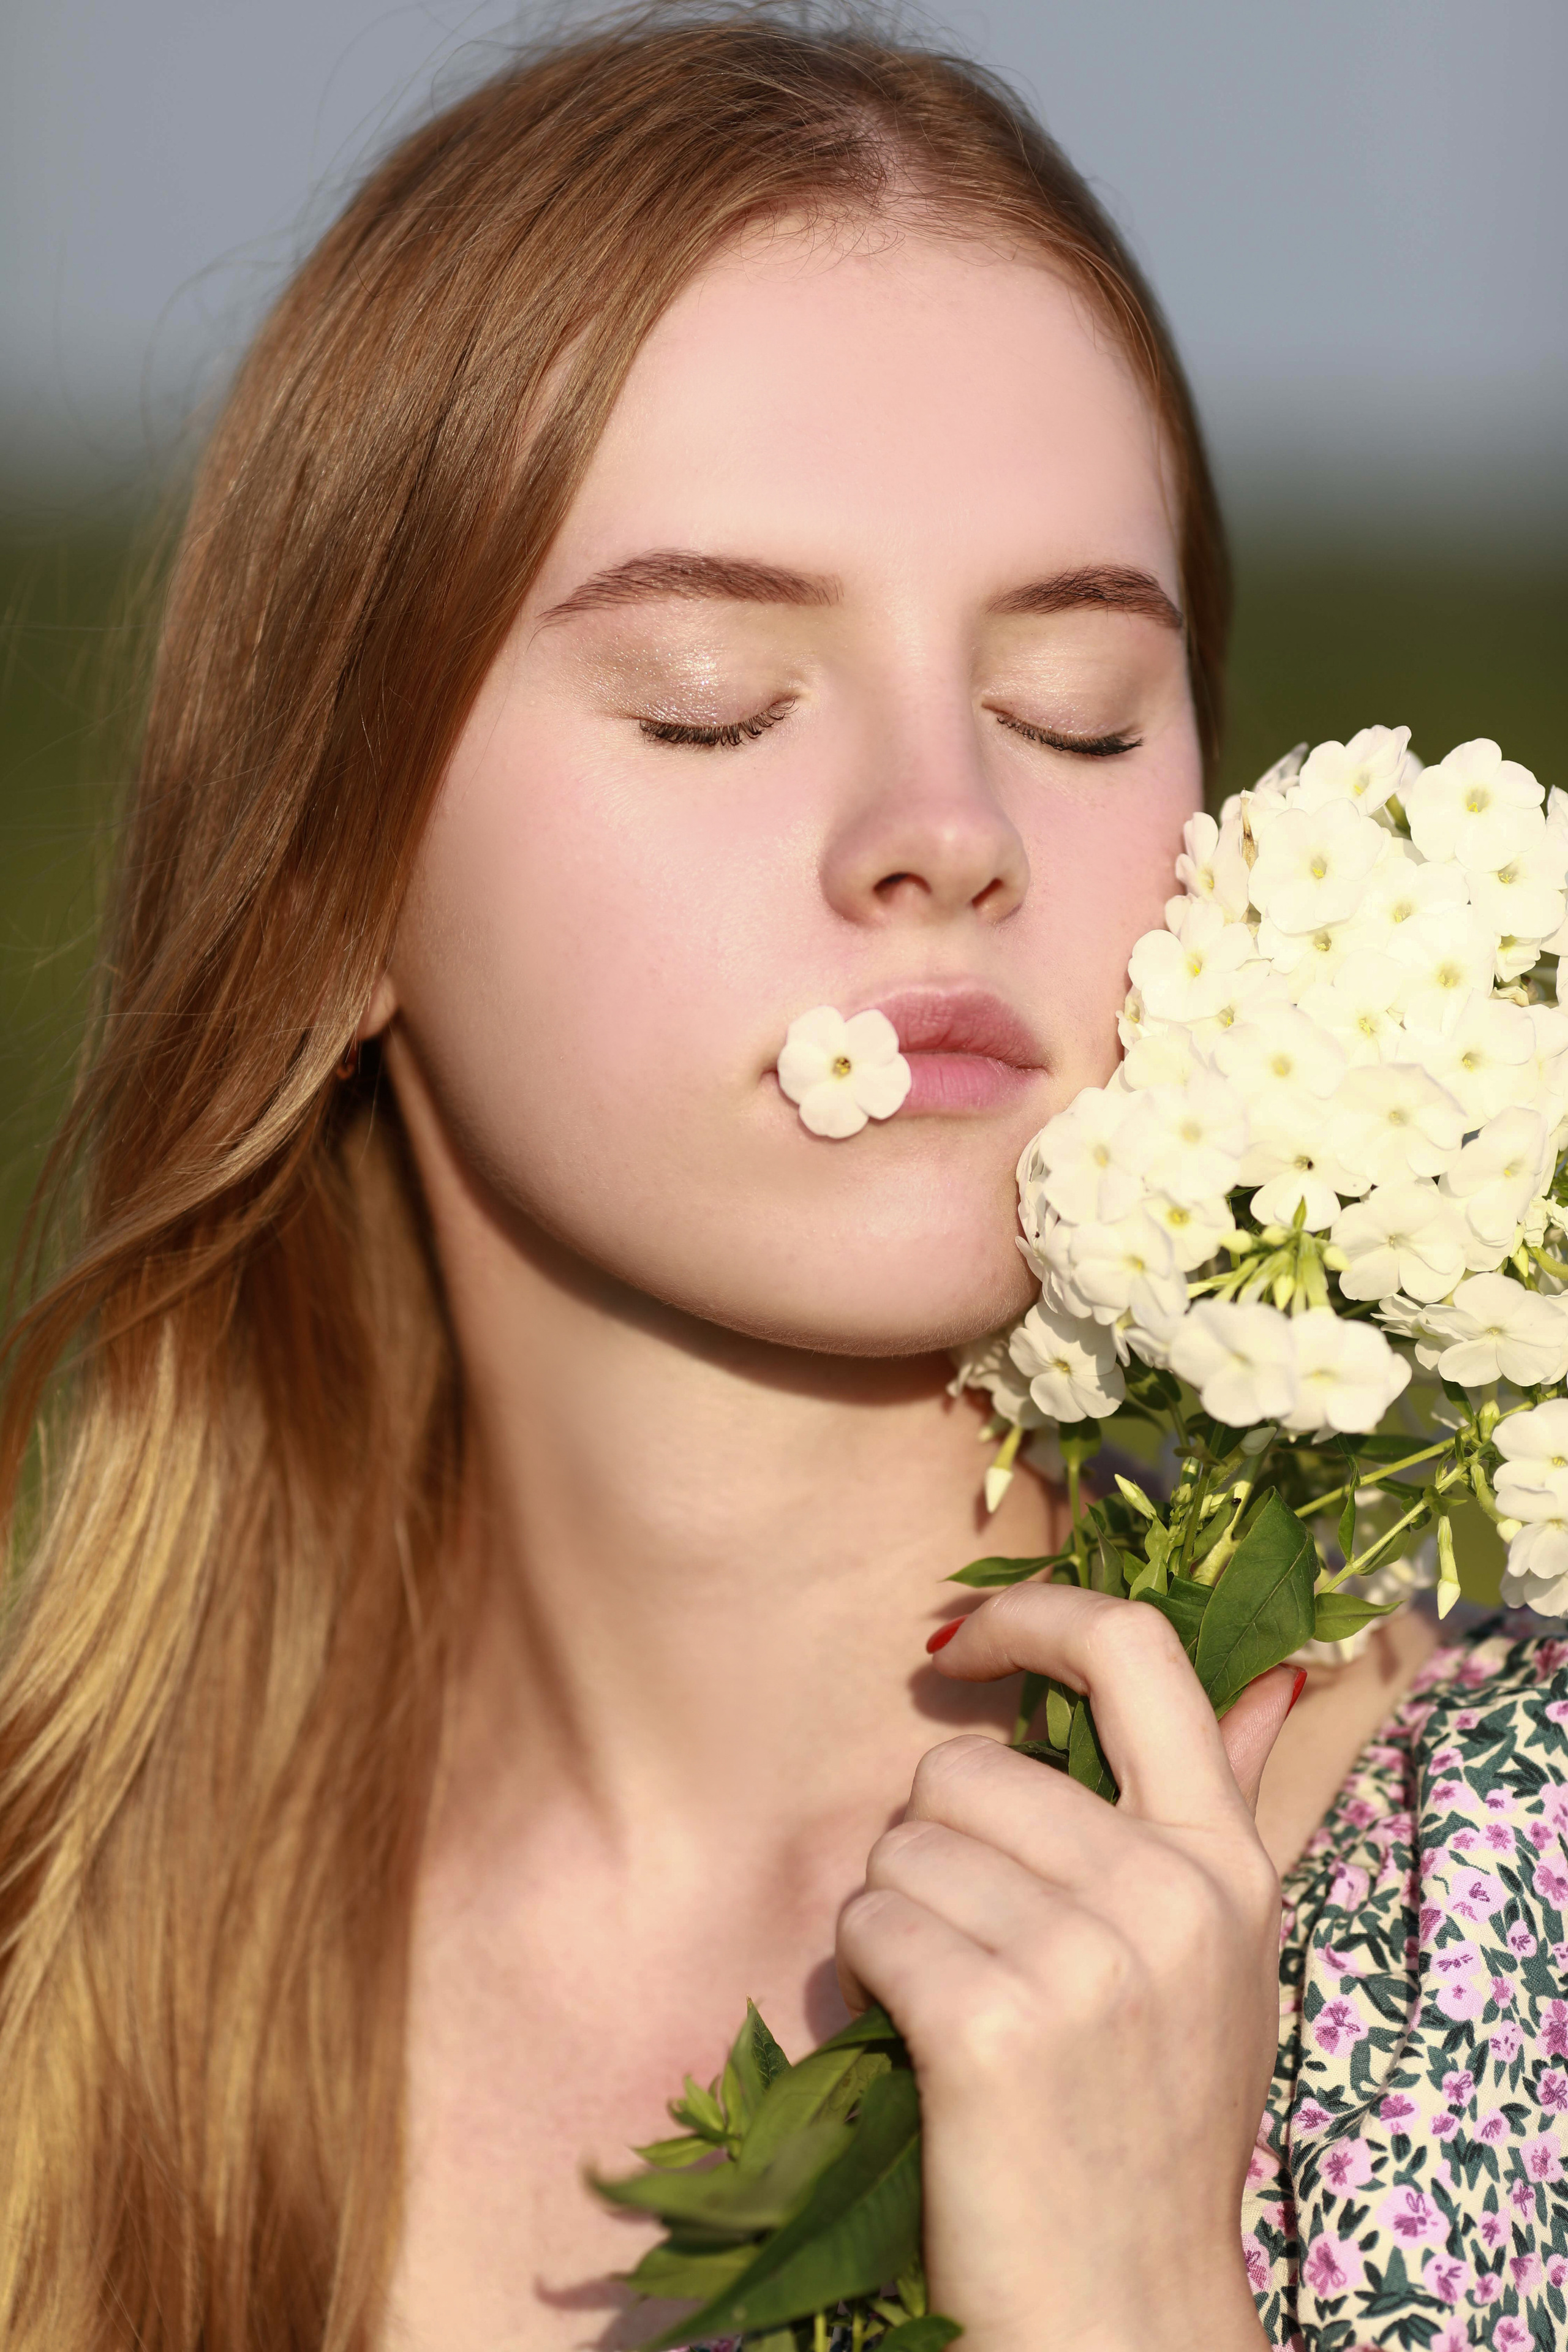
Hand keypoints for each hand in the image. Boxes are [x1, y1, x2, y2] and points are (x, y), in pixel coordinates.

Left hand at [835, 1586, 1296, 2351]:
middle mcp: (1169, 1895)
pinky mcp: (993, 2028)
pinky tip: (915, 2036)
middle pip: (966, 1767)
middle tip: (972, 1939)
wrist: (1125, 2313)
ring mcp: (1088, 1962)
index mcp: (1227, 1861)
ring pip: (903, 1845)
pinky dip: (864, 1974)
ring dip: (897, 1913)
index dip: (1034, 1615)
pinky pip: (867, 1925)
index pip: (1138, 1651)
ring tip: (955, 1998)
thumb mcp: (1225, 1960)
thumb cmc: (1153, 2125)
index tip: (956, 1640)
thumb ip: (1227, 1811)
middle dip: (932, 1840)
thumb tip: (1277, 1676)